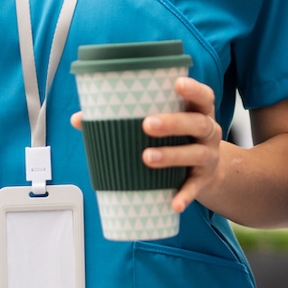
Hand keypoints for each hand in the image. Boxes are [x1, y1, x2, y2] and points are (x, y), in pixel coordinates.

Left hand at [73, 76, 234, 214]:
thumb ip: (125, 118)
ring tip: (147, 158)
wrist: (205, 173)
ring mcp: (208, 156)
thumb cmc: (175, 139)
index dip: (193, 88)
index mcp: (196, 111)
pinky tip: (174, 203)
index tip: (177, 83)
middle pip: (198, 123)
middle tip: (147, 124)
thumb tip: (78, 118)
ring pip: (195, 154)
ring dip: (172, 155)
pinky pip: (194, 188)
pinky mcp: (203, 180)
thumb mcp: (161, 125)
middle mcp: (208, 132)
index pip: (203, 95)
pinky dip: (184, 196)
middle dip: (174, 122)